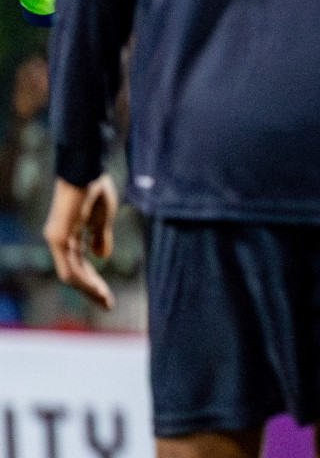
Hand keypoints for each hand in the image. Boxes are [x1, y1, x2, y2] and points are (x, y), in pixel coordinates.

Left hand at [42, 175, 117, 309]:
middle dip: (92, 290)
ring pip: (71, 274)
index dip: (94, 280)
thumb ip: (101, 236)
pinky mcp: (58, 238)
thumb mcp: (103, 217)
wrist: (87, 169)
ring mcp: (57, 239)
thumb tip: (102, 256)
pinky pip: (70, 267)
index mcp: (69, 234)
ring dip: (89, 289)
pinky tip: (97, 288)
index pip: (79, 264)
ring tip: (106, 300)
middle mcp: (59, 239)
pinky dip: (84, 280)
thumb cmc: (96, 187)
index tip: (107, 295)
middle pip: (74, 273)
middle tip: (108, 304)